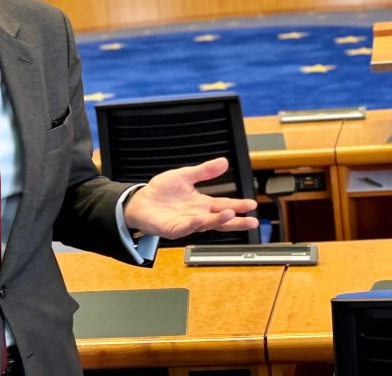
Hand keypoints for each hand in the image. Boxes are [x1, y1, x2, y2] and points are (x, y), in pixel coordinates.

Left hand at [123, 157, 258, 239]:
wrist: (140, 201)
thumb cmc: (161, 191)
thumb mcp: (185, 176)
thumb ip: (205, 171)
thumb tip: (224, 162)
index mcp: (201, 204)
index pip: (224, 205)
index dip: (238, 206)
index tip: (252, 205)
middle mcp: (196, 216)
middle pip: (220, 220)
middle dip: (236, 221)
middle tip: (251, 220)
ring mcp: (185, 224)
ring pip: (205, 225)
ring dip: (218, 221)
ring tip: (230, 214)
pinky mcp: (172, 229)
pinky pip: (184, 228)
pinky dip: (193, 224)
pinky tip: (200, 219)